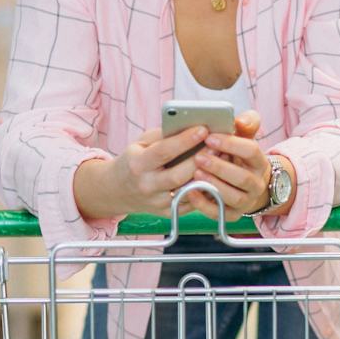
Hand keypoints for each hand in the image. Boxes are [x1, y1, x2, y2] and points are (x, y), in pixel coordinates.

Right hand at [74, 125, 208, 219]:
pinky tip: (216, 176)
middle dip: (200, 160)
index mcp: (138, 164)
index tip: (203, 129)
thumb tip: (192, 126)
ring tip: (221, 160)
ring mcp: (157, 202)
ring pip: (188, 191)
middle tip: (217, 146)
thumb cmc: (135, 159)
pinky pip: (192, 202)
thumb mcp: (141, 143)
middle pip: (179, 175)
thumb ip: (164, 136)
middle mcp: (147, 186)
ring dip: (207, 176)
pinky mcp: (167, 213)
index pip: (164, 152)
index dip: (185, 140)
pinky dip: (205, 189)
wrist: (118, 189)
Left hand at [188, 110, 270, 219]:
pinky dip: (204, 204)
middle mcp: (256, 183)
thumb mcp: (244, 138)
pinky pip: (220, 213)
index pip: (251, 151)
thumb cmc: (238, 157)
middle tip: (199, 157)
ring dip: (214, 184)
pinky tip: (191, 192)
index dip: (231, 144)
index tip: (210, 138)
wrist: (245, 187)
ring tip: (196, 173)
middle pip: (242, 177)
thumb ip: (245, 124)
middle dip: (220, 167)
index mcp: (259, 162)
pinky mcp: (232, 215)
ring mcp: (246, 201)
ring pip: (233, 197)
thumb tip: (240, 121)